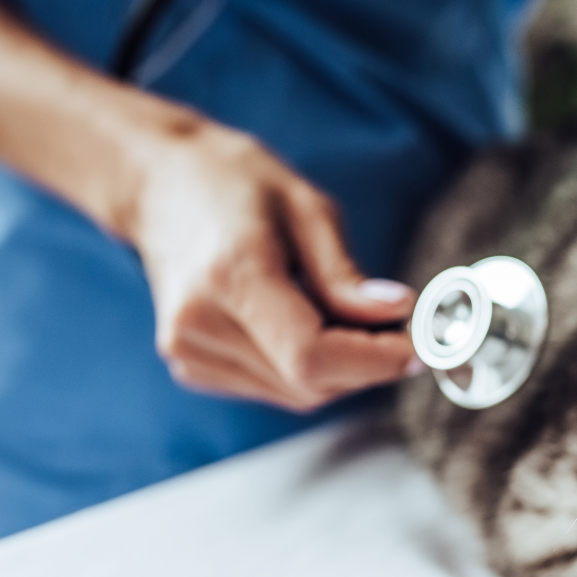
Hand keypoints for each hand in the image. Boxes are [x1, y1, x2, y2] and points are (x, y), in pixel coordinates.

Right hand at [129, 122, 420, 410]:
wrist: (158, 185)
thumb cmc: (232, 182)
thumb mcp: (305, 207)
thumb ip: (346, 275)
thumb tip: (397, 314)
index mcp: (230, 276)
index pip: (311, 356)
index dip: (373, 361)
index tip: (418, 348)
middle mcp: (199, 324)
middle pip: (308, 383)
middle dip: (365, 364)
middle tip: (395, 327)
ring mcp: (188, 351)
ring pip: (295, 394)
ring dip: (338, 368)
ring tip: (345, 315)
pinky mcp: (190, 365)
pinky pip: (272, 387)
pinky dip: (305, 368)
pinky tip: (305, 323)